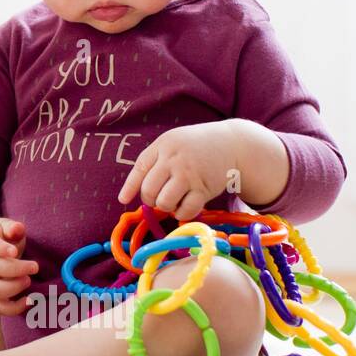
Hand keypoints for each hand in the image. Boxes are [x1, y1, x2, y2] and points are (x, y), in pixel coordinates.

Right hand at [0, 216, 35, 315]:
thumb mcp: (4, 226)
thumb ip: (12, 228)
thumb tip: (17, 228)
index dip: (1, 249)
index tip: (15, 251)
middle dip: (15, 269)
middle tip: (34, 267)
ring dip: (11, 288)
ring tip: (28, 281)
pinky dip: (12, 308)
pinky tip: (28, 301)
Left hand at [117, 121, 239, 219]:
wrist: (232, 143)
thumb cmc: (196, 145)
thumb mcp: (172, 142)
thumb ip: (155, 160)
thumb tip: (134, 189)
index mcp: (163, 146)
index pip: (139, 169)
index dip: (129, 188)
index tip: (123, 200)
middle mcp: (174, 160)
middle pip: (148, 190)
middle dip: (149, 199)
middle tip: (157, 198)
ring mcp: (189, 175)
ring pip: (164, 202)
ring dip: (165, 206)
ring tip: (172, 200)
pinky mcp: (205, 188)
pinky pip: (185, 210)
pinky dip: (181, 213)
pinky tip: (184, 207)